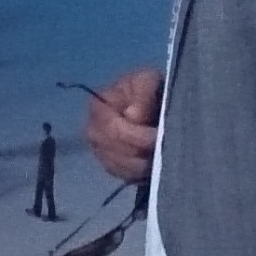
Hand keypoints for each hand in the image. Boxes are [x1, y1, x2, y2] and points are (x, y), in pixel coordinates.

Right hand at [86, 66, 161, 181]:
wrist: (153, 103)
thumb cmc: (149, 89)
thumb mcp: (148, 80)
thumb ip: (143, 91)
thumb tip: (133, 116)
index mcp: (98, 106)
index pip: (112, 130)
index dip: (136, 135)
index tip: (157, 134)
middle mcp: (92, 131)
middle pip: (116, 151)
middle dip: (142, 152)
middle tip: (164, 148)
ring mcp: (99, 151)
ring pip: (121, 167)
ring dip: (143, 164)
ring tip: (161, 156)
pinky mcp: (111, 165)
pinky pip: (124, 176)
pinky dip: (140, 172)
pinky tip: (153, 164)